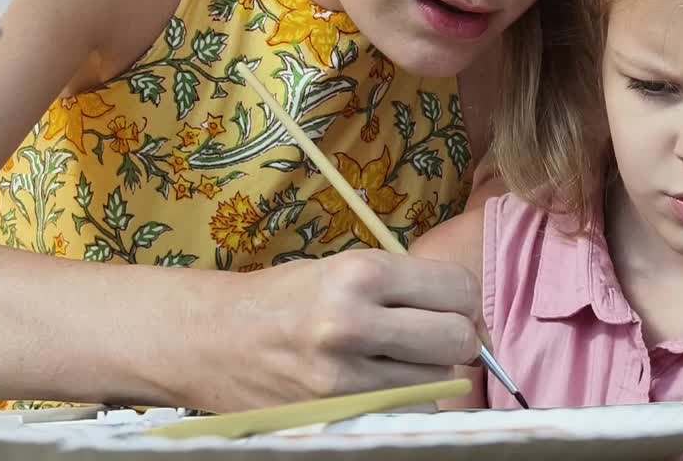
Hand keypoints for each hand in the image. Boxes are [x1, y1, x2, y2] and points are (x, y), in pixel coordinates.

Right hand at [190, 249, 481, 411]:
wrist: (211, 338)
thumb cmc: (284, 297)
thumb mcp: (343, 268)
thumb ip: (405, 285)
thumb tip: (471, 313)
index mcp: (359, 273)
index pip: (458, 289)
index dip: (463, 300)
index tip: (450, 306)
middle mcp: (352, 323)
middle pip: (457, 340)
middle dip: (456, 338)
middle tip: (433, 336)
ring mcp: (343, 377)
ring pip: (439, 383)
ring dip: (431, 373)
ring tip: (397, 360)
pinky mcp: (336, 414)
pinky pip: (406, 411)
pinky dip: (407, 400)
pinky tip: (380, 383)